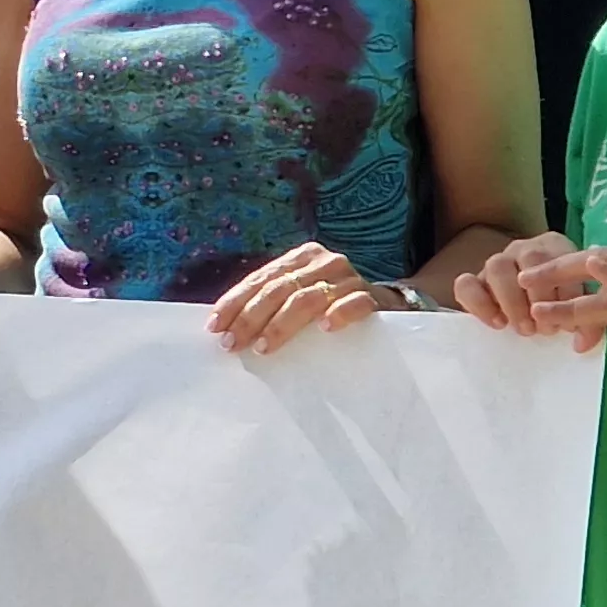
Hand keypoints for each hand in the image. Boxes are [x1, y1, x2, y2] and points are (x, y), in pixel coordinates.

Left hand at [206, 241, 390, 354]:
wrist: (391, 306)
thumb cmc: (332, 306)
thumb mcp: (299, 297)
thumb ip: (271, 304)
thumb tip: (224, 328)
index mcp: (300, 258)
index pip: (260, 279)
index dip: (234, 303)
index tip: (214, 327)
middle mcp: (324, 262)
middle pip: (279, 289)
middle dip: (250, 318)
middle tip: (232, 344)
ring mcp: (350, 278)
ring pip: (308, 298)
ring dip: (282, 324)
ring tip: (263, 347)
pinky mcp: (375, 297)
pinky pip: (355, 303)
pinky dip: (339, 314)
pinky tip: (325, 329)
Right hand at [453, 231, 579, 336]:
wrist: (534, 299)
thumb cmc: (562, 301)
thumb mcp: (582, 306)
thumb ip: (589, 322)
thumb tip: (582, 344)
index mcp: (555, 246)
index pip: (561, 260)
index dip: (566, 293)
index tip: (568, 324)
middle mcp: (524, 248)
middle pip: (529, 259)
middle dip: (539, 296)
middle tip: (545, 329)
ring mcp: (497, 262)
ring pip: (496, 267)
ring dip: (512, 301)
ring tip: (524, 329)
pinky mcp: (474, 280)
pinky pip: (465, 284)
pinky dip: (479, 304)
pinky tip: (497, 324)